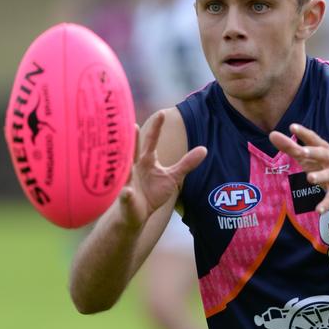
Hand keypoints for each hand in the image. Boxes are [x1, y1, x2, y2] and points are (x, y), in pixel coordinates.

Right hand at [119, 110, 205, 228]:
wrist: (137, 214)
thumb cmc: (153, 192)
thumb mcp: (172, 177)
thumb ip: (186, 163)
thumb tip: (205, 149)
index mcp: (146, 160)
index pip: (151, 141)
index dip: (157, 128)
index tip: (162, 113)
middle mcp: (135, 167)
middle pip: (134, 151)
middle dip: (132, 139)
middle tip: (132, 124)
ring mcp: (128, 182)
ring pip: (125, 170)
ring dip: (125, 164)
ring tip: (124, 153)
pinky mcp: (126, 198)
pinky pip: (125, 195)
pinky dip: (126, 193)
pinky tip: (127, 192)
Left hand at [269, 122, 328, 213]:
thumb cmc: (328, 169)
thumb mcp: (311, 158)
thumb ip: (292, 147)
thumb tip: (272, 135)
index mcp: (324, 151)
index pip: (314, 140)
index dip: (304, 133)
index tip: (292, 127)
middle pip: (323, 154)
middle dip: (313, 152)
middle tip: (301, 151)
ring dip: (320, 176)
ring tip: (310, 178)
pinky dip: (326, 204)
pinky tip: (318, 210)